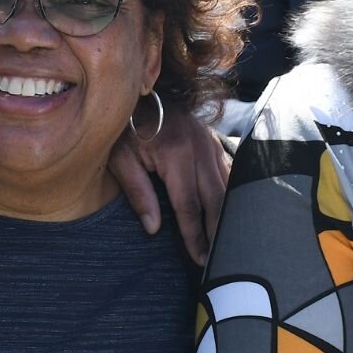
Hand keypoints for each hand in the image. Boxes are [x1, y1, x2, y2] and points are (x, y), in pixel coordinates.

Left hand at [109, 106, 230, 265]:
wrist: (140, 93)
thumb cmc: (124, 128)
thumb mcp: (120, 159)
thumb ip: (138, 193)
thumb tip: (153, 229)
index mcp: (175, 153)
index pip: (189, 205)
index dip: (194, 235)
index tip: (199, 259)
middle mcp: (199, 148)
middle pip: (216, 199)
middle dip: (217, 232)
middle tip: (219, 259)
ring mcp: (210, 142)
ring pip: (228, 187)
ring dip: (228, 216)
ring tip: (228, 242)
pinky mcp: (214, 141)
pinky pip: (229, 173)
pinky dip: (232, 195)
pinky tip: (232, 214)